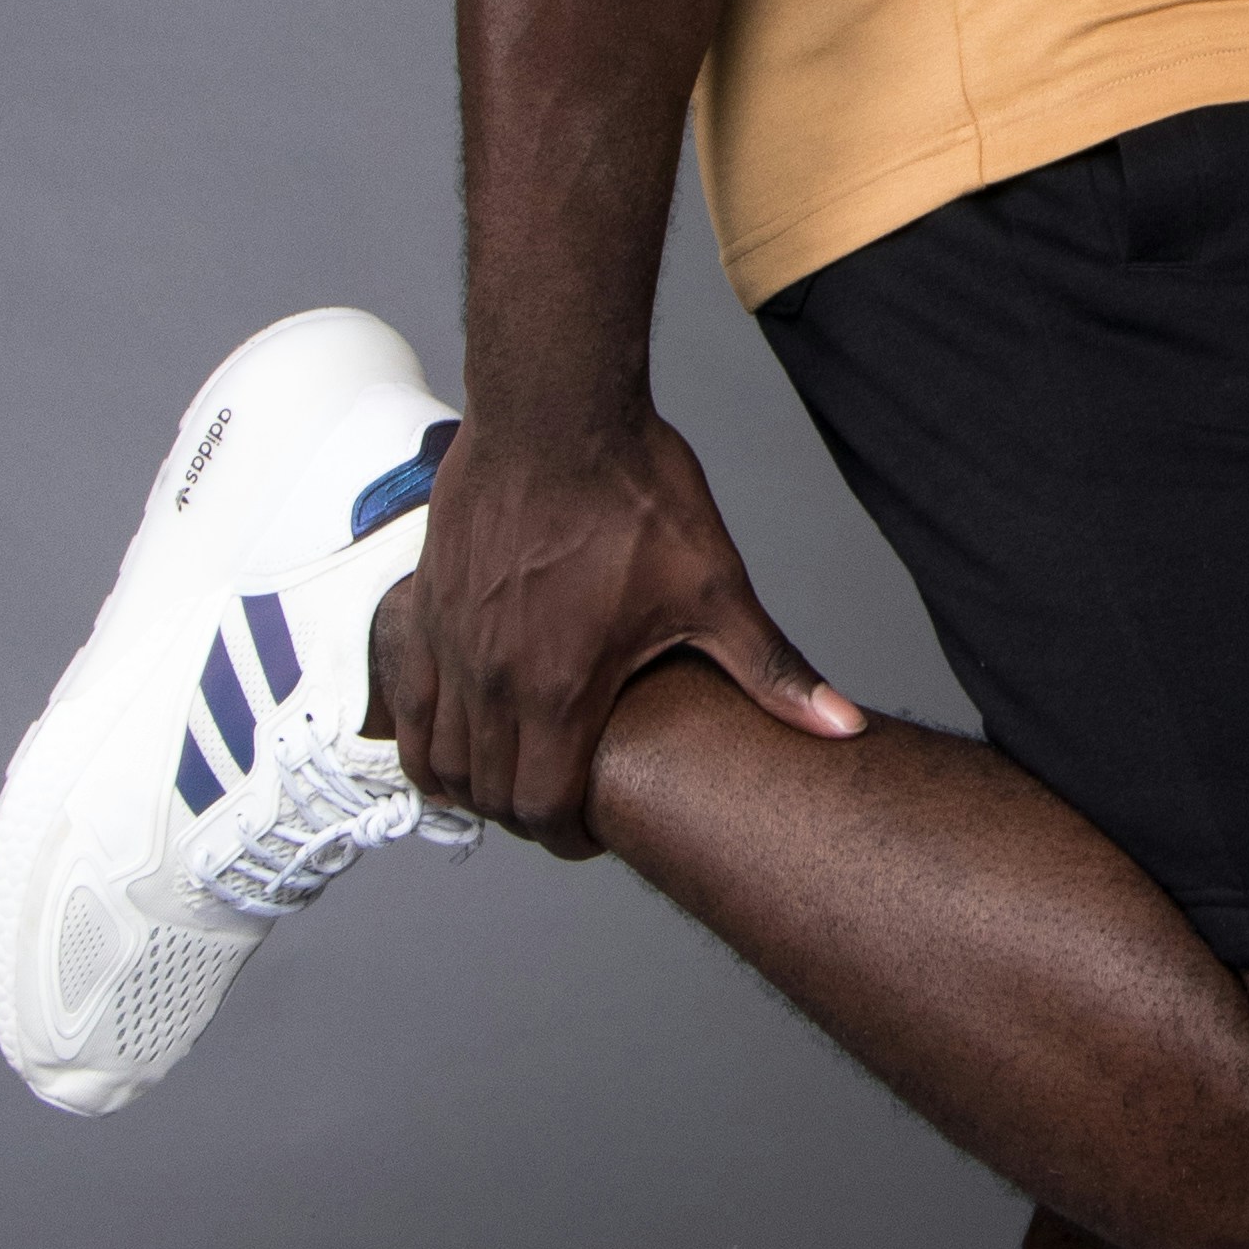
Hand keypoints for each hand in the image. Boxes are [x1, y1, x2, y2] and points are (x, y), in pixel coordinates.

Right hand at [367, 413, 865, 854]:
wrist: (557, 412)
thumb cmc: (632, 491)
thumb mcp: (717, 589)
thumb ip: (773, 672)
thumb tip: (842, 724)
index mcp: (562, 689)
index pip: (544, 808)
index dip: (568, 837)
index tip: (589, 830)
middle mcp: (494, 679)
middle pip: (490, 794)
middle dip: (526, 815)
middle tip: (559, 804)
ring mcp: (451, 644)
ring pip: (438, 758)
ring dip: (472, 783)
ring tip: (510, 774)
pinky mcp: (424, 609)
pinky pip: (406, 704)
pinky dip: (423, 737)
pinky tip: (452, 734)